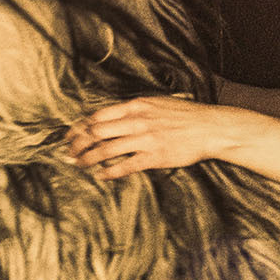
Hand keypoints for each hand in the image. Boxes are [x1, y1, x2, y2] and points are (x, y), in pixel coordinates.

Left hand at [65, 95, 234, 177]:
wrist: (211, 127)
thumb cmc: (187, 115)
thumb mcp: (158, 103)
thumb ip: (136, 109)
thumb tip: (116, 117)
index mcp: (137, 106)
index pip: (99, 115)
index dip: (80, 127)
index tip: (71, 135)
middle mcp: (137, 120)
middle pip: (97, 132)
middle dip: (78, 143)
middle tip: (69, 153)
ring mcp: (145, 139)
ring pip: (106, 149)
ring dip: (89, 158)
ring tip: (79, 165)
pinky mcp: (154, 156)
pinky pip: (125, 166)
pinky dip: (110, 172)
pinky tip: (101, 176)